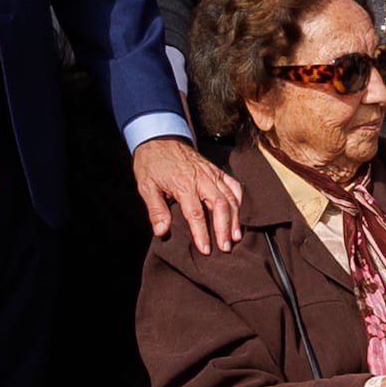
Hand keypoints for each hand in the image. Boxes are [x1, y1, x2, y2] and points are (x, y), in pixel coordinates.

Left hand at [134, 134, 244, 254]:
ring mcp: (211, 174)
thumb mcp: (146, 186)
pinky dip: (239, 199)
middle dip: (224, 228)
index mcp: (183, 184)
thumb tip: (161, 230)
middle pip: (219, 206)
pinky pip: (233, 185)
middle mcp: (201, 179)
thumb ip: (156, 209)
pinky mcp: (216, 170)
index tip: (206, 249)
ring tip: (235, 236)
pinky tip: (239, 213)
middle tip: (225, 246)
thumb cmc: (152, 163)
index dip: (202, 233)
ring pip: (230, 197)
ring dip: (235, 218)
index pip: (196, 214)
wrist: (159, 137)